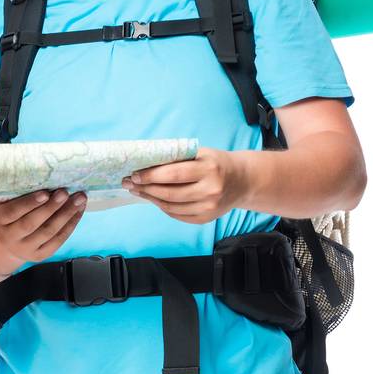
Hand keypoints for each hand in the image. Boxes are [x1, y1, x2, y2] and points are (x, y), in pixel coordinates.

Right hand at [0, 187, 86, 261]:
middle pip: (32, 223)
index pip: (13, 212)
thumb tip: (39, 169)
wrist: (10, 240)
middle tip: (65, 192)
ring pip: (48, 232)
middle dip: (51, 207)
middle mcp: (9, 237)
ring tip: (79, 199)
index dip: (29, 203)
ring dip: (66, 214)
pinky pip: (58, 240)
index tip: (45, 192)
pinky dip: (70, 224)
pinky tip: (78, 211)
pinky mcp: (40, 255)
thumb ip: (18, 190)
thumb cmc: (13, 211)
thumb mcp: (8, 201)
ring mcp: (25, 249)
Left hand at [122, 148, 247, 223]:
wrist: (242, 181)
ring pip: (171, 207)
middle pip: (169, 193)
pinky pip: (177, 215)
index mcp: (209, 169)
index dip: (151, 176)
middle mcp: (210, 190)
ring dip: (151, 199)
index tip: (135, 175)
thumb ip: (178, 159)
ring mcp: (209, 207)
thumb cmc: (216, 164)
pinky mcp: (205, 219)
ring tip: (139, 191)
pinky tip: (155, 199)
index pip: (173, 174)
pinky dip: (163, 207)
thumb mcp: (201, 154)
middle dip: (146, 189)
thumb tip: (146, 164)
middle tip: (130, 184)